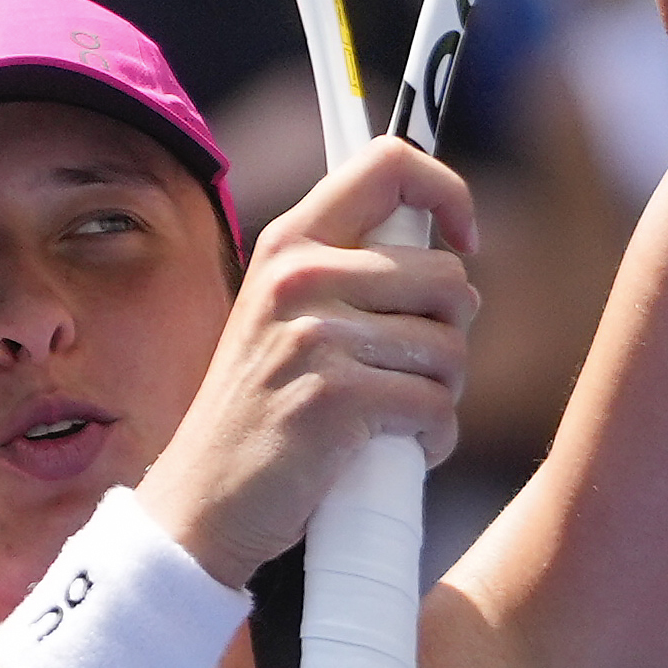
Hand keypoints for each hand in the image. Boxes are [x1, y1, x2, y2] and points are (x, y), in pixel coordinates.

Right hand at [135, 139, 481, 584]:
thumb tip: (449, 247)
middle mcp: (300, 276)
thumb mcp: (284, 316)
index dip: (449, 192)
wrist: (202, 503)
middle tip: (413, 372)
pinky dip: (433, 439)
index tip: (464, 239)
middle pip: (448, 276)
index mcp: (290, 242)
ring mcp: (315, 337)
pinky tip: (397, 451)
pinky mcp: (336, 399)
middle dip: (451, 335)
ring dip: (443, 394)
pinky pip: (435, 407)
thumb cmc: (261, 413)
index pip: (391, 164)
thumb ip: (346, 271)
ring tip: (397, 415)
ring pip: (450, 348)